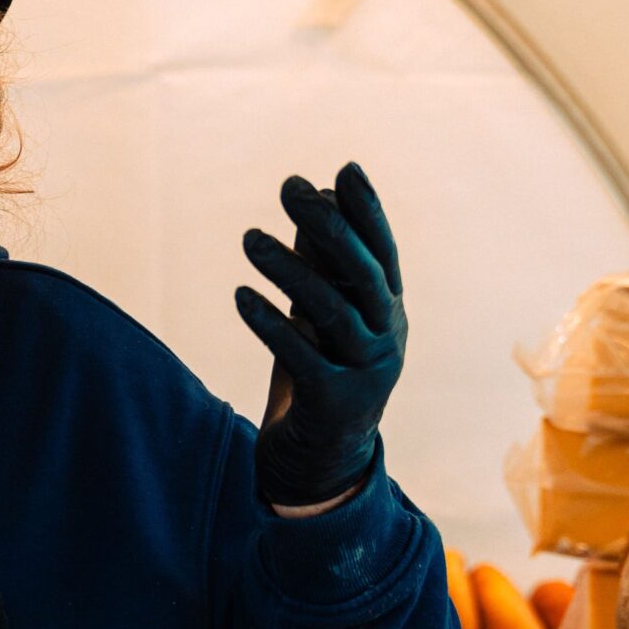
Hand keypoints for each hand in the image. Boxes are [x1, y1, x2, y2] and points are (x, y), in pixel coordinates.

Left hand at [235, 163, 406, 509]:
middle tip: (289, 189)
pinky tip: (240, 296)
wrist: (320, 459)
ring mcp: (365, 370)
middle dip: (328, 226)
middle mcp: (387, 337)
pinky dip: (270, 323)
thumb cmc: (320, 373)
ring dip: (289, 270)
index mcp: (388, 312)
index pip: (382, 252)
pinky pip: (300, 355)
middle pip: (362, 273)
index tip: (345, 169)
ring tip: (249, 238)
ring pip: (332, 311)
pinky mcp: (334, 401)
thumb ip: (319, 262)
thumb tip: (310, 196)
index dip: (367, 211)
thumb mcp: (319, 315)